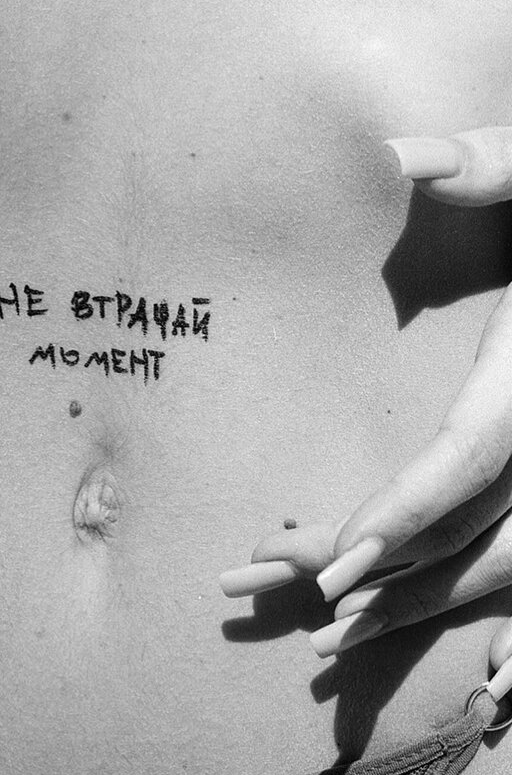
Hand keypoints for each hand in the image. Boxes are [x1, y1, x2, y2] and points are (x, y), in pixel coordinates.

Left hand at [220, 126, 511, 685]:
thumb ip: (484, 165)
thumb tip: (390, 155)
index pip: (470, 454)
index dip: (408, 508)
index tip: (337, 556)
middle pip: (473, 530)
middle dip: (384, 577)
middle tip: (284, 603)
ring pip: (496, 555)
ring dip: (413, 598)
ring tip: (321, 619)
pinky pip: (505, 543)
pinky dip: (450, 586)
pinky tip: (388, 603)